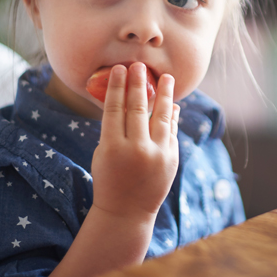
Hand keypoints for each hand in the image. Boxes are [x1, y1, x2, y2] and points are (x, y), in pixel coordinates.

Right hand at [90, 63, 179, 218]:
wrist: (126, 211)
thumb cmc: (109, 178)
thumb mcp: (103, 153)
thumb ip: (115, 129)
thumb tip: (129, 99)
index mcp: (112, 147)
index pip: (115, 109)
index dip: (118, 87)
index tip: (120, 69)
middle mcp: (136, 150)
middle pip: (137, 108)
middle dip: (139, 84)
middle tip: (139, 65)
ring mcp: (157, 155)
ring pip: (162, 116)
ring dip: (164, 94)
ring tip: (166, 77)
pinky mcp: (171, 159)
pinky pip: (172, 131)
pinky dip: (172, 116)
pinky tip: (172, 103)